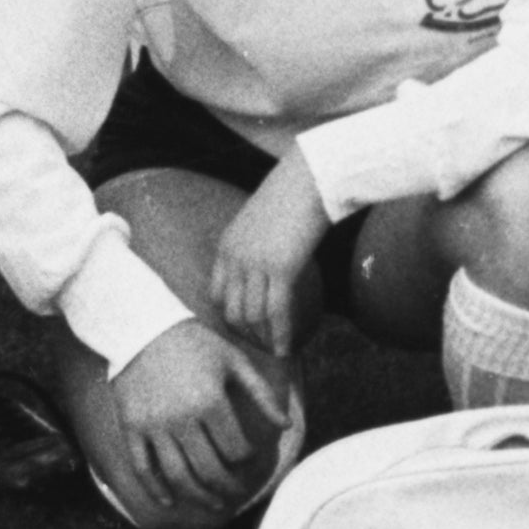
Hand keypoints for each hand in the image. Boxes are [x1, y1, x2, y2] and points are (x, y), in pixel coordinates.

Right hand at [87, 317, 292, 528]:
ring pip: (178, 476)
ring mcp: (153, 426)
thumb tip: (286, 426)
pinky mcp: (131, 428)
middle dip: (227, 488)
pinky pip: (143, 468)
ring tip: (213, 504)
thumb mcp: (234, 362)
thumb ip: (262, 395)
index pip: (235, 450)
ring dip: (198, 497)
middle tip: (236, 494)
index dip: (246, 460)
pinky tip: (169, 503)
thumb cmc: (195, 344)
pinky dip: (156, 490)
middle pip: (209, 470)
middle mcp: (181, 419)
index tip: (248, 460)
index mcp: (210, 402)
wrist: (142, 327)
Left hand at [205, 152, 333, 347]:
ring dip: (264, 339)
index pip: (218, 294)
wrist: (311, 177)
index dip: (230, 316)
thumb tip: (269, 268)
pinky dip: (280, 334)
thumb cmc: (293, 195)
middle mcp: (235, 257)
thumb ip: (256, 245)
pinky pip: (276, 311)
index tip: (247, 329)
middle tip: (263, 347)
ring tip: (277, 351)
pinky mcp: (281, 268)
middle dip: (246, 335)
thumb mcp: (262, 221)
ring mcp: (256, 263)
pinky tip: (287, 347)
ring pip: (253, 316)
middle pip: (232, 311)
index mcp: (227, 245)